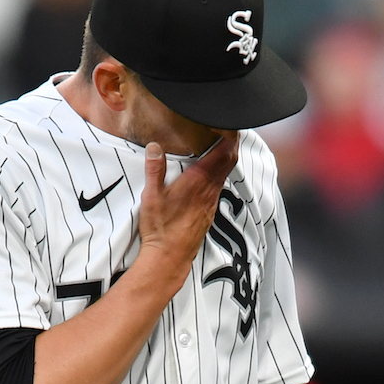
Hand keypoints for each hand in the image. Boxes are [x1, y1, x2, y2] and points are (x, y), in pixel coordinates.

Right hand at [138, 133, 239, 279]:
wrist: (169, 257)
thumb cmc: (160, 228)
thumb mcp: (151, 196)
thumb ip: (155, 170)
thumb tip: (154, 147)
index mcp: (198, 181)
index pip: (223, 154)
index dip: (230, 138)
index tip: (230, 126)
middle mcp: (209, 191)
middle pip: (229, 162)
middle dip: (231, 145)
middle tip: (229, 131)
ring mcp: (211, 203)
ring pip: (225, 175)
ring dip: (226, 160)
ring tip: (221, 148)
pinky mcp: (208, 213)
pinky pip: (219, 188)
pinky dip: (219, 175)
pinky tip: (209, 176)